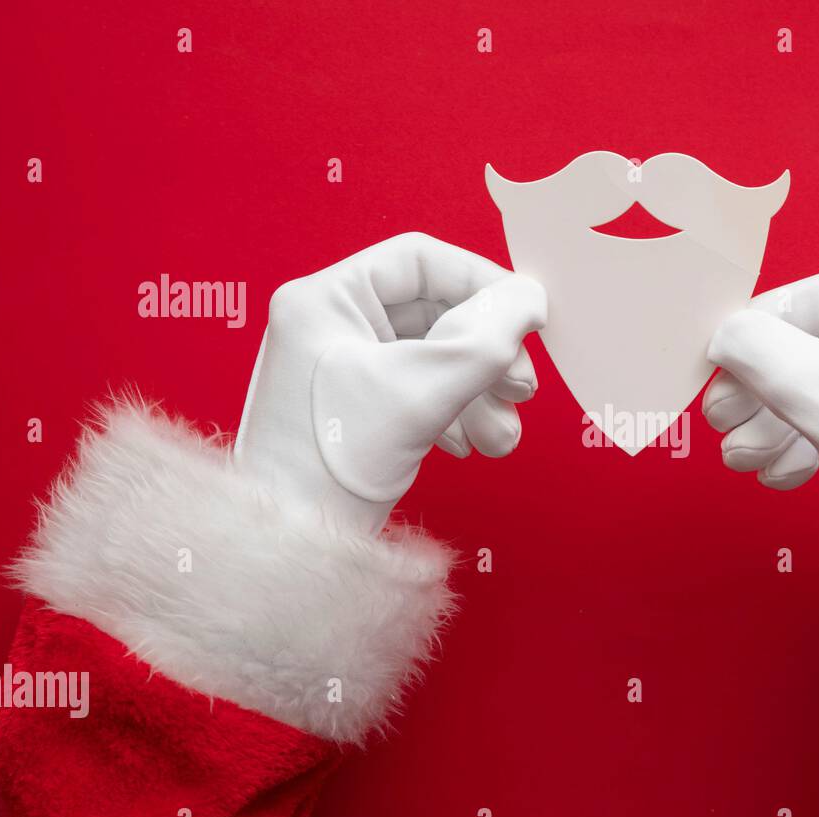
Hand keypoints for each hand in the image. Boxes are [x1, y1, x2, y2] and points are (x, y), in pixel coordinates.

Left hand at [234, 232, 545, 533]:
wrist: (288, 553)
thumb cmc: (330, 466)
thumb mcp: (419, 392)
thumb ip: (484, 340)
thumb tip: (530, 298)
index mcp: (324, 300)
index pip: (419, 262)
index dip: (482, 284)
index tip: (529, 320)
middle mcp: (329, 327)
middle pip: (433, 313)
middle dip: (485, 355)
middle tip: (521, 390)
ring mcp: (341, 371)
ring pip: (433, 359)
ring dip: (479, 394)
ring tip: (501, 437)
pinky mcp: (355, 413)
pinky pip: (420, 394)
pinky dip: (455, 415)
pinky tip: (468, 446)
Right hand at [704, 271, 818, 542]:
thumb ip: (785, 369)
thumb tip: (727, 333)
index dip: (770, 319)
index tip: (723, 355)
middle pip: (812, 347)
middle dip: (760, 382)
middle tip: (719, 416)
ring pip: (810, 394)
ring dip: (764, 422)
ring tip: (742, 457)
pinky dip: (788, 450)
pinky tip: (776, 475)